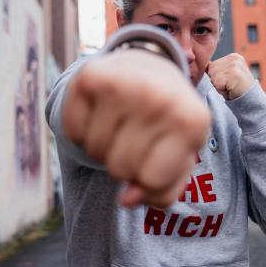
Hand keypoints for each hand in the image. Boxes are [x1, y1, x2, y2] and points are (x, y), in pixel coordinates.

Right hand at [63, 50, 210, 208]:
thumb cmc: (168, 122)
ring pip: (94, 151)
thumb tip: (126, 200)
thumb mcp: (180, 156)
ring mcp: (125, 84)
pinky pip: (73, 130)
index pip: (152, 181)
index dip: (148, 178)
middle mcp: (160, 98)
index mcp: (192, 122)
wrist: (151, 66)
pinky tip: (100, 112)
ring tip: (119, 124)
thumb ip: (161, 191)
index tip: (156, 156)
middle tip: (134, 138)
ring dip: (102, 146)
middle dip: (123, 164)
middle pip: (120, 169)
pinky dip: (81, 129)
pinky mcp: (91, 76)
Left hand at [207, 53, 254, 99]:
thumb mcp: (227, 75)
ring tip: (230, 87)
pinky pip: (216, 83)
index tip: (229, 80)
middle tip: (229, 85)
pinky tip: (231, 90)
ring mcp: (234, 65)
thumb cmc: (236, 88)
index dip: (217, 77)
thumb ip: (217, 68)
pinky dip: (221, 90)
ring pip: (213, 77)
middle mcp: (234, 58)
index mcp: (233, 56)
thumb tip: (206, 65)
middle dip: (217, 81)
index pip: (212, 65)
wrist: (250, 99)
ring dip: (218, 86)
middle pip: (211, 70)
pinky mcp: (234, 74)